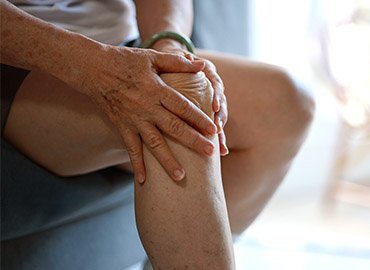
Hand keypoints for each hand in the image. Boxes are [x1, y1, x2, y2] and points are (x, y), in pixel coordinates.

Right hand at [70, 44, 217, 182]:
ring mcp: (134, 120)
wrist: (93, 68)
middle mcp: (147, 107)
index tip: (214, 130)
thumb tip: (201, 65)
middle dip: (193, 141)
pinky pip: (130, 149)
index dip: (199, 118)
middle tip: (210, 153)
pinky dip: (137, 165)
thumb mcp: (152, 58)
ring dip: (167, 160)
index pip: (183, 106)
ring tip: (181, 176)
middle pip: (173, 127)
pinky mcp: (122, 127)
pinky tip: (143, 181)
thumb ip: (178, 62)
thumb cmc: (126, 61)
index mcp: (157, 90)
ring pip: (154, 143)